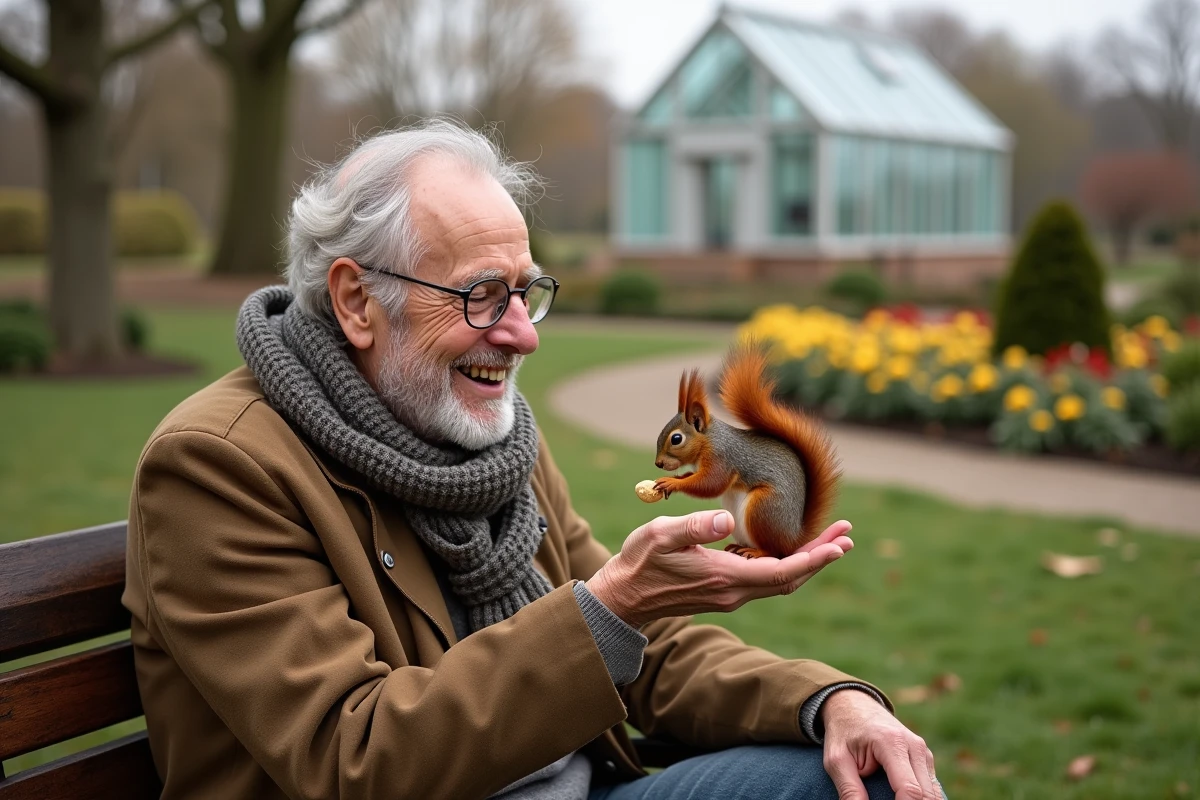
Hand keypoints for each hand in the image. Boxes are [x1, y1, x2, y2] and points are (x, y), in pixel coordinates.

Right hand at [585, 510, 852, 627]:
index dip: (814, 558)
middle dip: (821, 557)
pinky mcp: (724, 592)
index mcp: (725, 577)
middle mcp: (734, 592)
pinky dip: (789, 565)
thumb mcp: (660, 536)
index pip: (783, 571)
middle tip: (847, 535)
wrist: (623, 597)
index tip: (839, 544)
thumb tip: (726, 522)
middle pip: (791, 578)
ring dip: (808, 561)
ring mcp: (730, 595)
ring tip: (832, 542)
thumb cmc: (639, 562)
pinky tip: (794, 550)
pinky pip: (767, 580)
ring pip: (781, 581)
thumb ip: (693, 527)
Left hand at [821, 690, 939, 799]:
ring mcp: (923, 751)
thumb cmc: (843, 732)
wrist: (854, 705)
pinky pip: (931, 787)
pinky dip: (921, 798)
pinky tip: (901, 798)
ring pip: (933, 792)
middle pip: (926, 794)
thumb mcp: (836, 759)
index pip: (909, 789)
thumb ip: (849, 789)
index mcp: (892, 743)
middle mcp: (914, 746)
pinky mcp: (925, 758)